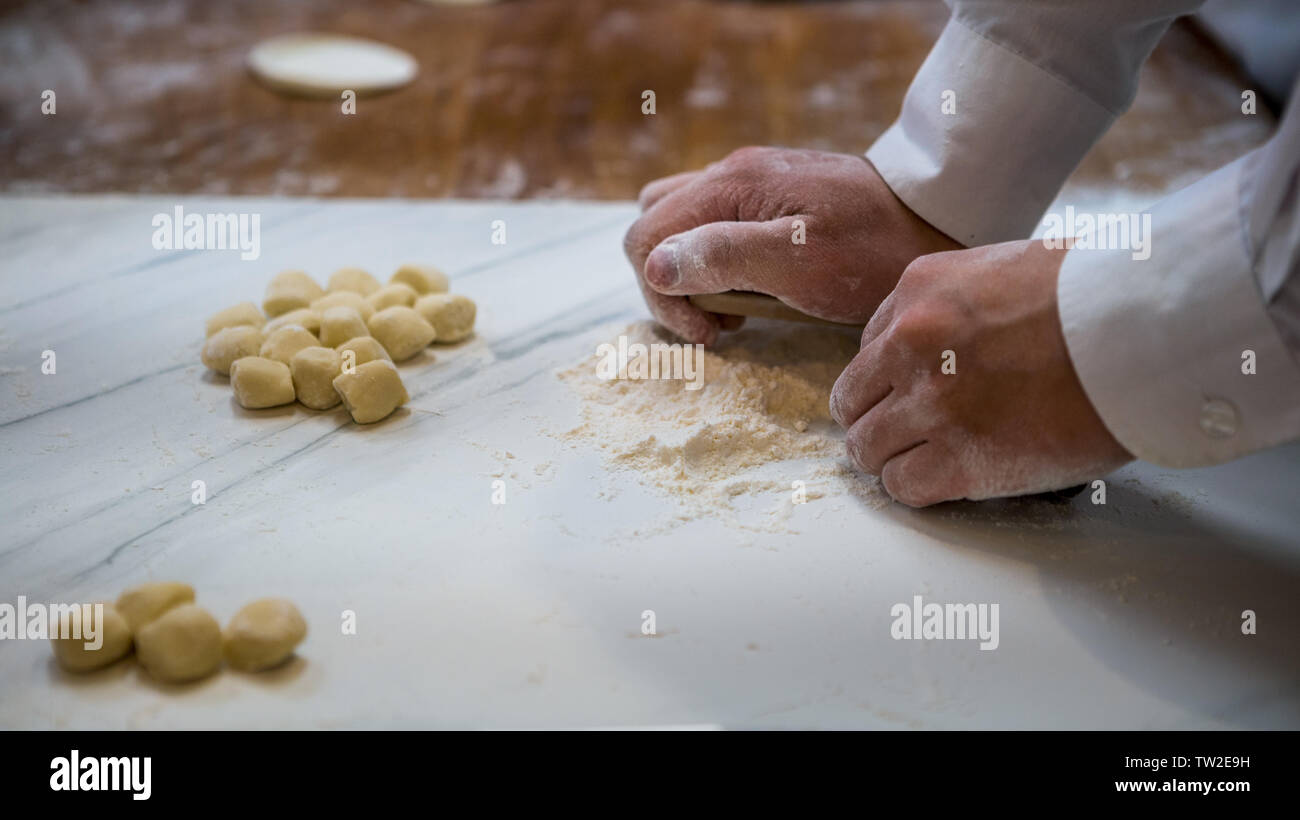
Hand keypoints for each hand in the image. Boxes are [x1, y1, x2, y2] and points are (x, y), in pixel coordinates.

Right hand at [623, 146, 960, 344]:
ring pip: (679, 225)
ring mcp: (750, 184)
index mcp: (731, 186)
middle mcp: (730, 175)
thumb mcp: (799, 261)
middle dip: (670, 285)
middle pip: (652, 226)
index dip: (662, 296)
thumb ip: (724, 257)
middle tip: (719, 325)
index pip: (644, 239)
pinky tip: (754, 290)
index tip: (710, 332)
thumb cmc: (873, 249)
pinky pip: (714, 226)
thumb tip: (656, 267)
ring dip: (690, 274)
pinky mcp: (770, 199)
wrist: (935, 220)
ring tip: (735, 310)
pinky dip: (716, 263)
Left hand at [830, 240, 1131, 506]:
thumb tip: (946, 340)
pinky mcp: (964, 459)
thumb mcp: (1005, 267)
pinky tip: (942, 479)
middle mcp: (911, 346)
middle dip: (875, 419)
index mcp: (918, 291)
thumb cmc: (1097, 292)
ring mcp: (933, 404)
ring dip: (890, 458)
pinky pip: (904, 486)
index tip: (907, 391)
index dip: (889, 376)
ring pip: (868, 448)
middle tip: (900, 433)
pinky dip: (915, 487)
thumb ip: (961, 302)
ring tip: (920, 461)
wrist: (1143, 325)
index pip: (870, 347)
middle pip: (855, 401)